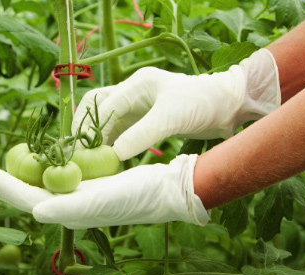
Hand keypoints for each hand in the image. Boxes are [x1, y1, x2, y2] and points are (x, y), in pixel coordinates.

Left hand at [0, 154, 208, 228]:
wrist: (166, 192)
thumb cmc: (137, 197)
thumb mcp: (103, 201)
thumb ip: (69, 208)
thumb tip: (35, 210)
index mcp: (63, 211)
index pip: (19, 196)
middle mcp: (63, 205)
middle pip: (19, 191)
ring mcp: (73, 195)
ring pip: (33, 183)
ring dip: (10, 173)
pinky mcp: (84, 185)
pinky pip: (53, 174)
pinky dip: (36, 165)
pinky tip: (29, 158)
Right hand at [74, 49, 280, 159]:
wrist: (227, 107)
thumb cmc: (202, 104)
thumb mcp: (171, 118)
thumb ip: (141, 134)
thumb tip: (113, 154)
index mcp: (138, 84)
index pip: (102, 105)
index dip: (90, 127)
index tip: (84, 150)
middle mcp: (133, 92)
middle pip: (96, 107)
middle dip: (84, 128)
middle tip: (77, 152)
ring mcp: (138, 106)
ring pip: (106, 121)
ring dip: (97, 139)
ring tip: (90, 161)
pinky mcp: (144, 120)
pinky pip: (119, 132)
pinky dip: (111, 144)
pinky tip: (108, 160)